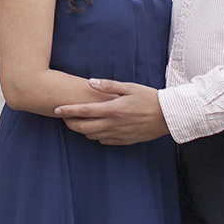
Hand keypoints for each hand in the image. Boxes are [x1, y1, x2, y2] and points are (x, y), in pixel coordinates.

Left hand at [55, 79, 170, 144]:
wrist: (167, 116)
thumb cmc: (148, 97)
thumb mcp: (129, 87)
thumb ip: (108, 85)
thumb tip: (90, 82)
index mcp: (112, 109)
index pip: (84, 111)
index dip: (68, 111)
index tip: (56, 109)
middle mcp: (113, 124)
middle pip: (84, 128)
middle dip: (70, 123)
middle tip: (63, 116)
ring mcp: (119, 134)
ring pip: (93, 136)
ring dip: (82, 130)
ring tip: (77, 121)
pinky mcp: (125, 141)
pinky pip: (104, 141)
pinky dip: (96, 136)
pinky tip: (95, 128)